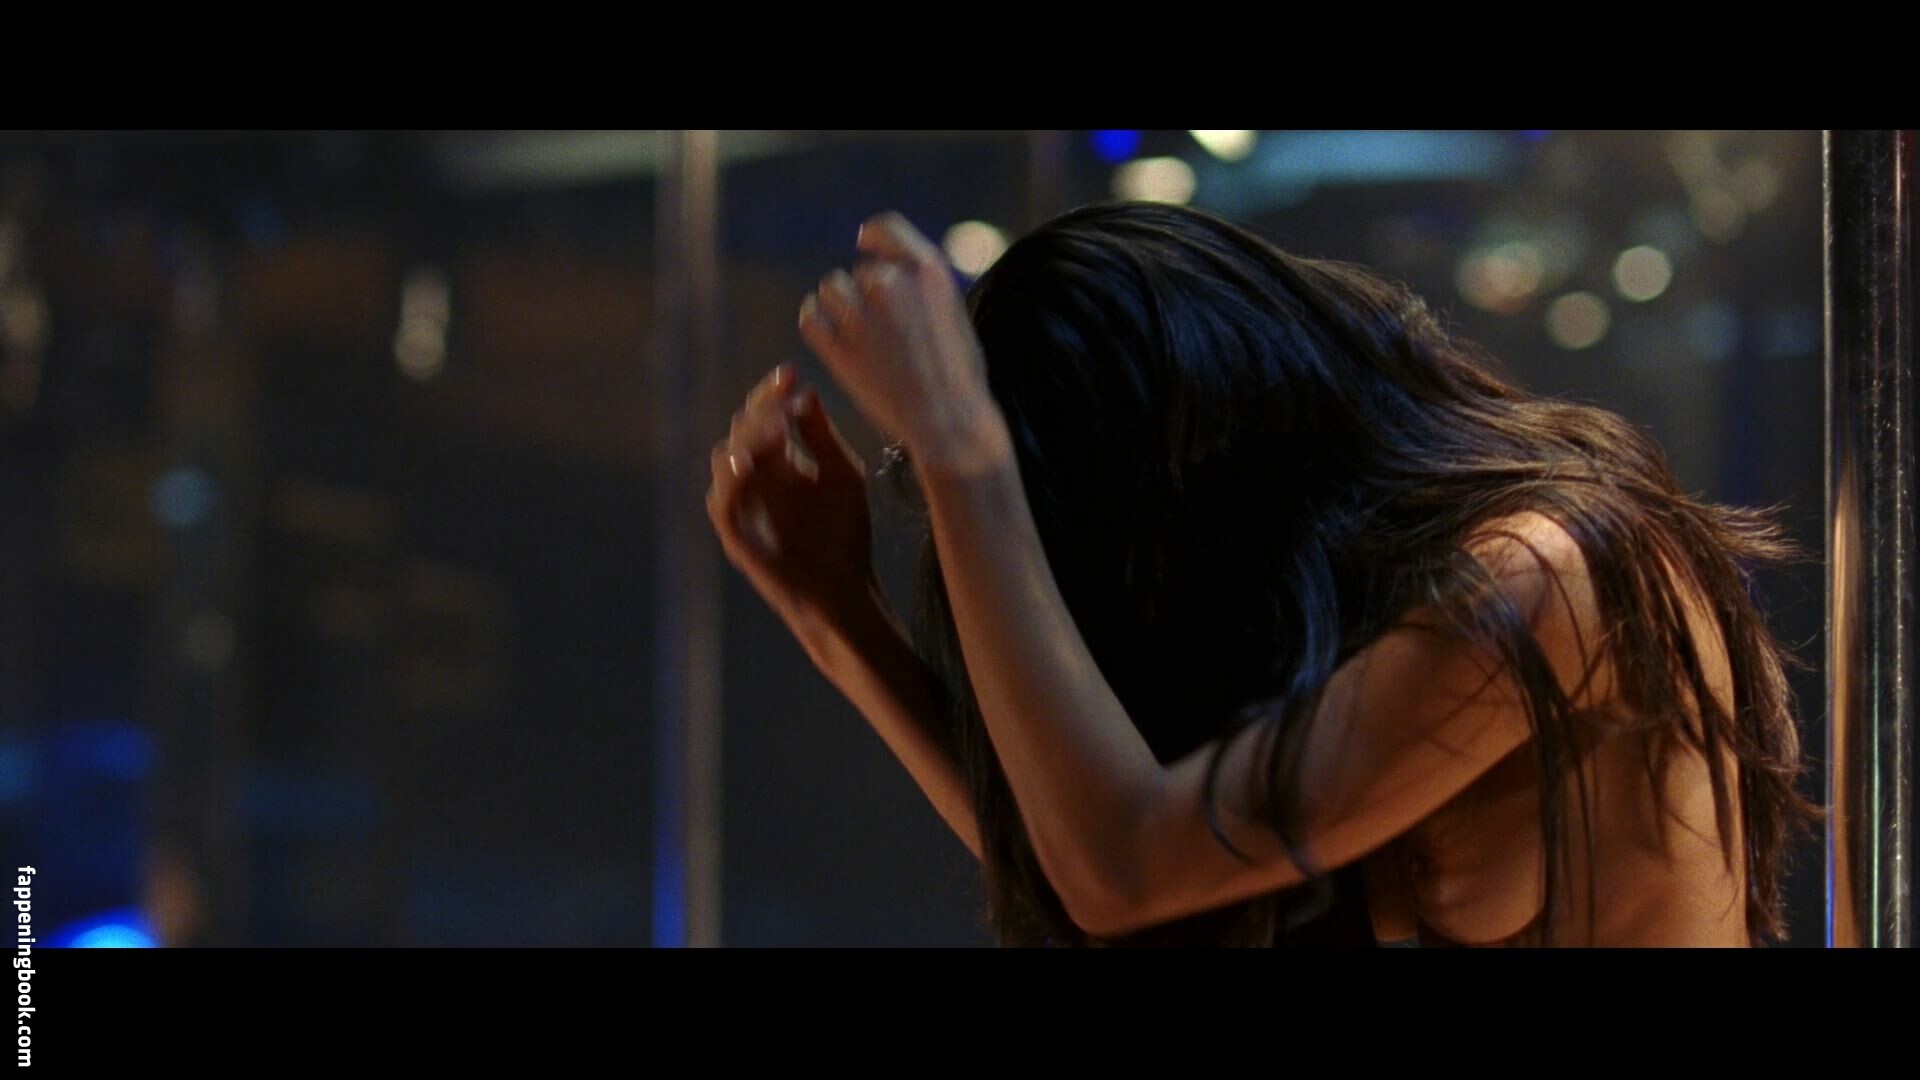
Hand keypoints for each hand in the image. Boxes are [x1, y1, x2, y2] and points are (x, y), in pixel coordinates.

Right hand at [706, 363, 882, 665]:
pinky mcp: (736, 538)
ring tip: (778, 427)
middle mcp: (754, 480)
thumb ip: (822, 436)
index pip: (763, 416)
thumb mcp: (842, 475)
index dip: (772, 393)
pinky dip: (731, 479)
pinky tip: (751, 460)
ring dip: (748, 439)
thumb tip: (805, 391)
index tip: (792, 373)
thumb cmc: (846, 535)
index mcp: (777, 462)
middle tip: (785, 397)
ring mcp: (743, 508)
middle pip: (741, 430)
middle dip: (761, 409)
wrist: (845, 591)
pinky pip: (721, 503)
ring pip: (725, 460)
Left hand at [797, 212, 1004, 471]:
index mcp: (928, 271)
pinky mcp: (839, 348)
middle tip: (882, 327)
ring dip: (839, 305)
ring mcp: (862, 316)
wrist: (949, 421)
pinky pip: (811, 317)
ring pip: (831, 289)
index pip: (887, 228)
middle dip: (865, 292)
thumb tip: (891, 270)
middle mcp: (893, 285)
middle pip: (859, 270)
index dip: (872, 236)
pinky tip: (828, 333)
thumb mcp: (953, 311)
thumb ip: (922, 284)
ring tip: (857, 332)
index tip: (864, 244)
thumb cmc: (959, 374)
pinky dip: (816, 321)